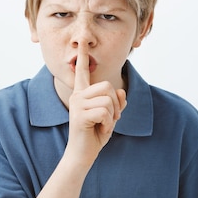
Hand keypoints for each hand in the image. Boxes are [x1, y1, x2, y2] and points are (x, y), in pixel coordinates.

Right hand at [66, 48, 126, 164]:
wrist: (82, 155)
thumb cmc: (94, 135)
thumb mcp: (110, 117)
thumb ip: (117, 102)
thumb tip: (121, 92)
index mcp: (82, 94)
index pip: (82, 72)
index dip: (83, 57)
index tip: (82, 42)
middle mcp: (77, 96)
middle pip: (107, 86)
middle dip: (115, 105)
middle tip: (109, 119)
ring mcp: (77, 104)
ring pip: (108, 100)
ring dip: (112, 116)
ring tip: (102, 125)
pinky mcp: (79, 115)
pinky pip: (105, 112)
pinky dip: (108, 124)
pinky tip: (99, 130)